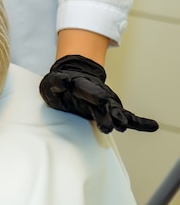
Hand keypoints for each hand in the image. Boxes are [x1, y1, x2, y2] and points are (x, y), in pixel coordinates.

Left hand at [39, 55, 158, 133]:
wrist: (71, 78)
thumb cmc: (61, 83)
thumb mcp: (52, 81)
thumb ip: (56, 83)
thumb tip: (63, 82)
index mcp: (81, 85)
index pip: (89, 91)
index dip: (96, 95)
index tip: (103, 100)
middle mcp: (97, 94)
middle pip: (105, 104)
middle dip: (110, 114)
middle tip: (115, 123)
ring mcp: (104, 102)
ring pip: (117, 110)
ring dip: (123, 119)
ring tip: (128, 126)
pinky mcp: (109, 110)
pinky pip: (125, 116)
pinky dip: (138, 122)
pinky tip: (151, 126)